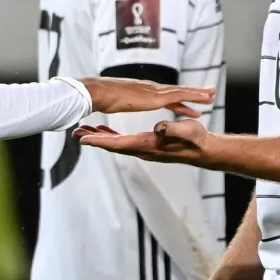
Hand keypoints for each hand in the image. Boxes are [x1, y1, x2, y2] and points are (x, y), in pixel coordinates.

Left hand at [76, 119, 210, 165]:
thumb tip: (159, 129)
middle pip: (113, 145)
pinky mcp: (147, 144)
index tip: (83, 140)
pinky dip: (111, 136)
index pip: (120, 144)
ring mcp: (144, 148)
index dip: (100, 142)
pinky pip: (124, 141)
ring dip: (100, 138)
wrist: (203, 150)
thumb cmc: (196, 140)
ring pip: (116, 144)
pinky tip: (104, 130)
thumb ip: (172, 130)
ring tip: (83, 131)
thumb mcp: (186, 131)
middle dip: (94, 140)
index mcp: (148, 144)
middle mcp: (142, 149)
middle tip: (76, 133)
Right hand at [80, 77, 213, 117]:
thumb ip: (121, 101)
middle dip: (194, 92)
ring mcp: (156, 91)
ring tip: (212, 96)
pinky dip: (194, 96)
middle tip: (210, 93)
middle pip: (178, 90)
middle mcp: (153, 88)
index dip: (180, 96)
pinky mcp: (157, 97)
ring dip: (199, 94)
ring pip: (183, 91)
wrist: (101, 93)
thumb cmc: (104, 98)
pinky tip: (204, 100)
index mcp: (145, 90)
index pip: (166, 94)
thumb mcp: (117, 101)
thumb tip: (117, 103)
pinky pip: (181, 96)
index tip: (190, 99)